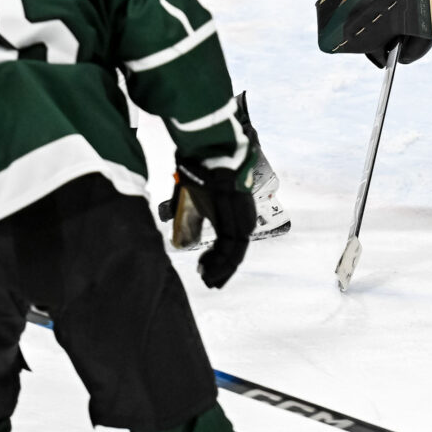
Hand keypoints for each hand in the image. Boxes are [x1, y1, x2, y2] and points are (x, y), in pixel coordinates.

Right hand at [176, 156, 256, 288]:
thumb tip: (188, 242)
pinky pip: (233, 244)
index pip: (232, 245)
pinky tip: (207, 267)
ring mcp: (243, 215)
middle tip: (210, 283)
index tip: (206, 271)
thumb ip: (192, 222)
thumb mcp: (192, 202)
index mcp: (233, 213)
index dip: (221, 262)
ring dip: (221, 269)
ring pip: (237, 251)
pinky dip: (221, 260)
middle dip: (222, 271)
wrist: (207, 148)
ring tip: (207, 278)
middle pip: (237, 252)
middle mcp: (242, 216)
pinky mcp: (238, 213)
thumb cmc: (197, 171)